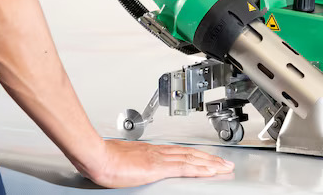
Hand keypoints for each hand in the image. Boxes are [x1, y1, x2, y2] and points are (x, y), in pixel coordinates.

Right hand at [84, 140, 232, 187]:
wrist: (97, 155)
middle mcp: (158, 152)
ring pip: (192, 159)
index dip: (196, 155)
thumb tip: (135, 166)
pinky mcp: (157, 167)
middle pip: (190, 154)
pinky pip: (184, 167)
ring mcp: (159, 158)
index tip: (208, 158)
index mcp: (151, 151)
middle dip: (209, 159)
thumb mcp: (123, 159)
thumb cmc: (104, 158)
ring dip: (210, 163)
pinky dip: (199, 168)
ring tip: (223, 167)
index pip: (180, 152)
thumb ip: (134, 162)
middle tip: (225, 163)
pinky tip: (209, 171)